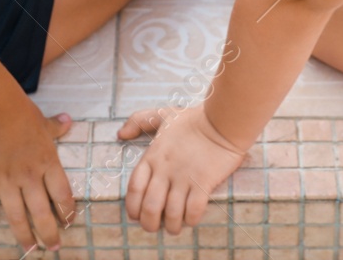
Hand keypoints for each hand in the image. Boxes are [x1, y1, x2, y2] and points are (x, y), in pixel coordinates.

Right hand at [0, 103, 75, 251]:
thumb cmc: (21, 112)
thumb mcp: (43, 121)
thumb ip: (56, 127)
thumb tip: (68, 120)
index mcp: (47, 163)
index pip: (62, 196)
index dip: (67, 213)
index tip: (69, 223)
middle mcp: (29, 177)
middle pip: (42, 214)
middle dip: (49, 234)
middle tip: (53, 248)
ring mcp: (6, 180)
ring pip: (16, 216)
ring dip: (24, 235)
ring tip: (29, 248)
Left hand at [119, 104, 247, 233]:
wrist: (221, 121)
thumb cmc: (192, 120)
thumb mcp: (162, 115)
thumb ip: (139, 121)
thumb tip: (120, 134)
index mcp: (152, 157)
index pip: (134, 189)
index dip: (133, 208)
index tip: (136, 216)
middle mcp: (165, 170)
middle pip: (150, 207)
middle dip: (150, 224)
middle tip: (155, 227)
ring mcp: (184, 177)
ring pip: (172, 213)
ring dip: (172, 226)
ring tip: (175, 228)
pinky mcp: (204, 182)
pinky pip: (194, 210)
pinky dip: (191, 220)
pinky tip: (191, 219)